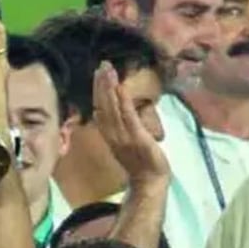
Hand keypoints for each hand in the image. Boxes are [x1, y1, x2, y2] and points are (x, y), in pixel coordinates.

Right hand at [93, 62, 169, 184]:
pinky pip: (128, 117)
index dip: (98, 92)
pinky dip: (123, 102)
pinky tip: (120, 88)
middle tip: (101, 65)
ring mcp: (124, 137)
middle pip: (102, 107)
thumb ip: (121, 127)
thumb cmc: (142, 162)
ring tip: (107, 71)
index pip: (100, 110)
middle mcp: (113, 135)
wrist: (150, 182)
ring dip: (108, 89)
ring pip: (112, 109)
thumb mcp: (128, 142)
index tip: (98, 74)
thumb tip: (118, 109)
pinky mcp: (137, 138)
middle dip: (101, 86)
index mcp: (110, 135)